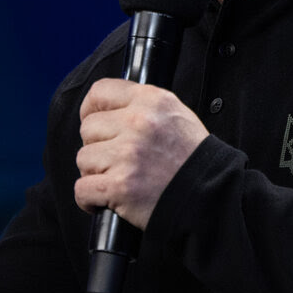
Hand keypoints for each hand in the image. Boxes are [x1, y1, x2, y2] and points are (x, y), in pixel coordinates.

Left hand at [74, 78, 207, 230]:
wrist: (210, 197)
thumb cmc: (192, 160)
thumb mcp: (176, 115)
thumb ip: (143, 106)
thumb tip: (107, 108)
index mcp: (151, 100)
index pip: (100, 91)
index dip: (90, 109)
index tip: (92, 121)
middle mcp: (138, 122)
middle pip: (87, 128)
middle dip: (96, 146)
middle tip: (116, 160)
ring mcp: (128, 154)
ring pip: (83, 159)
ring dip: (95, 173)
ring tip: (118, 180)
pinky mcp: (120, 186)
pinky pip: (82, 189)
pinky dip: (89, 200)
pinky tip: (105, 201)